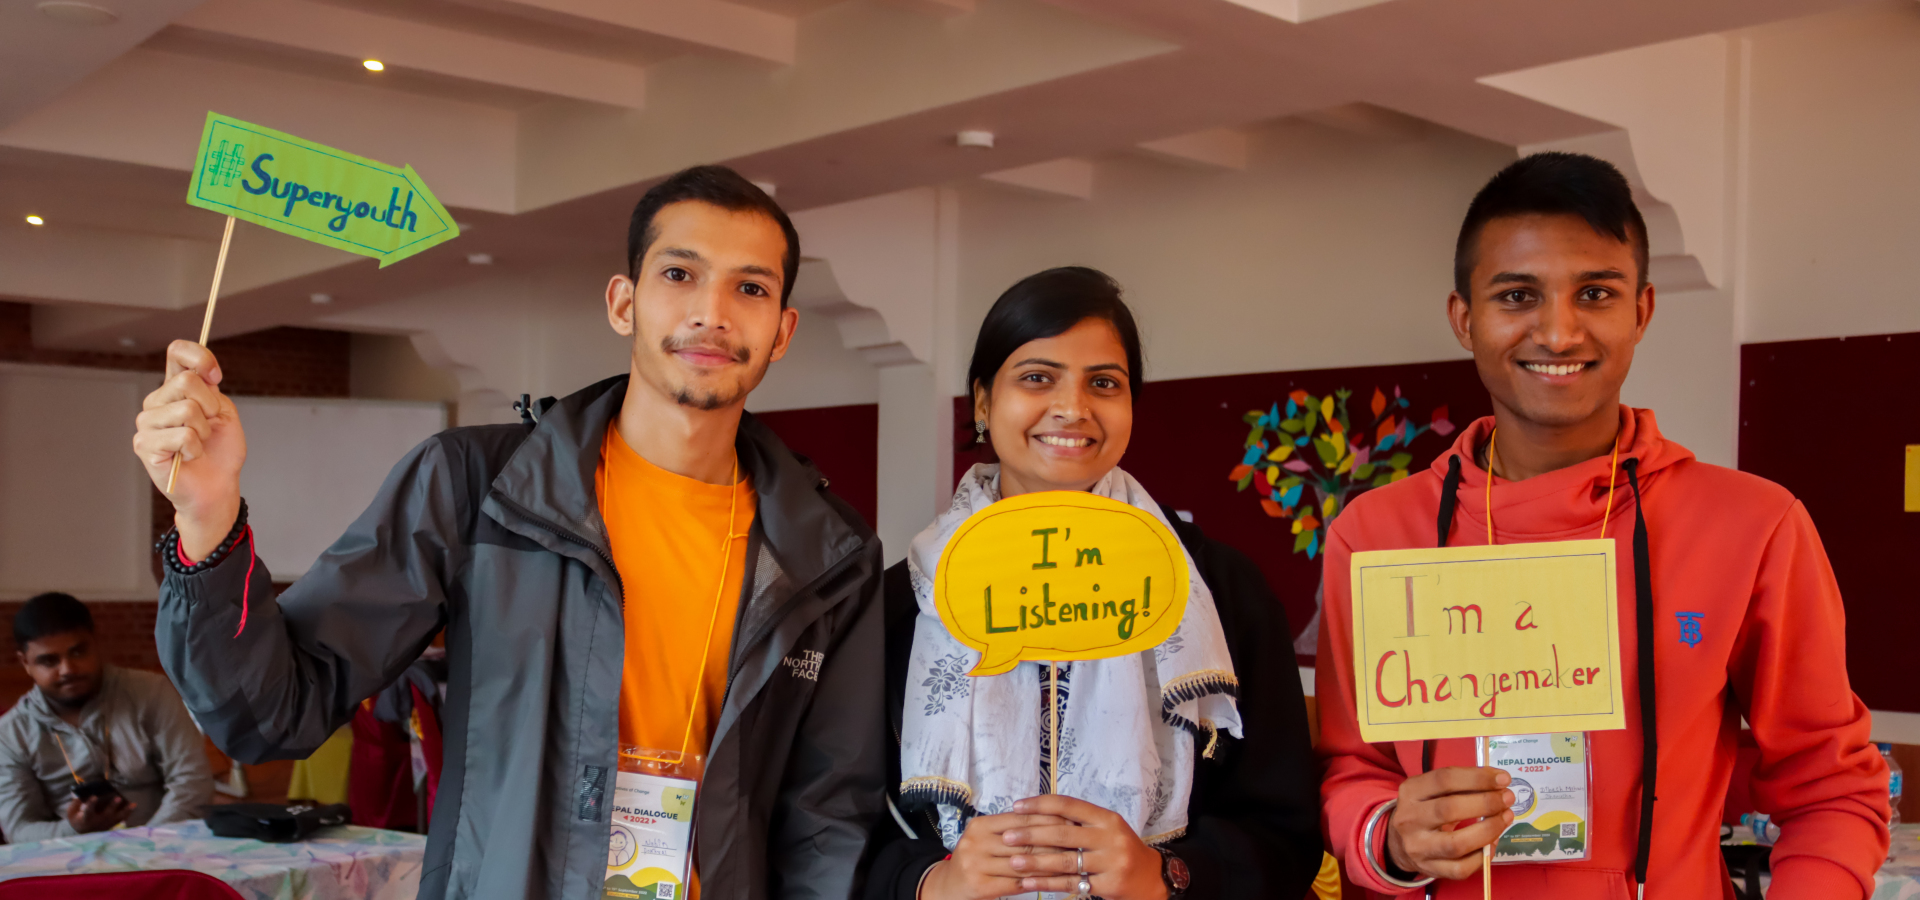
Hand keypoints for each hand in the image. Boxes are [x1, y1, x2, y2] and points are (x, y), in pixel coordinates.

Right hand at [65, 794, 132, 833]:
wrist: (83, 832)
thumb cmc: (77, 819)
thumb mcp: (71, 812)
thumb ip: (75, 803)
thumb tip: (78, 793)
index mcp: (86, 819)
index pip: (88, 811)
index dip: (91, 804)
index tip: (94, 796)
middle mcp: (97, 822)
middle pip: (106, 815)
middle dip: (112, 806)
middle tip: (118, 798)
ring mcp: (106, 825)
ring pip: (117, 818)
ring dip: (125, 811)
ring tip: (133, 804)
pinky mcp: (111, 825)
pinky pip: (121, 820)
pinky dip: (127, 814)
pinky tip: (133, 807)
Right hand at [133, 341, 245, 559]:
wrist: (218, 486)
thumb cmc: (220, 450)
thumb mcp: (223, 411)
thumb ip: (209, 388)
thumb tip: (199, 373)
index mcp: (175, 388)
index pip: (177, 352)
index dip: (199, 356)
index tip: (216, 376)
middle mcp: (156, 401)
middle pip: (186, 381)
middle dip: (210, 406)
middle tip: (209, 426)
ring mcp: (147, 423)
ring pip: (186, 409)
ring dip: (203, 431)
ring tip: (199, 444)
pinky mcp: (144, 445)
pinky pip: (182, 436)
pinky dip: (196, 449)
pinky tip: (189, 457)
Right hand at [920, 811, 1071, 899]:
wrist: (948, 887)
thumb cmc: (975, 860)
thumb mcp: (986, 838)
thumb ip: (1011, 829)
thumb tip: (1053, 818)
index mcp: (980, 825)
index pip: (1021, 819)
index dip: (1048, 820)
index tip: (1071, 821)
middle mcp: (976, 842)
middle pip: (1024, 841)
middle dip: (1054, 842)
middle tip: (1078, 843)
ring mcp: (976, 864)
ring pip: (1023, 863)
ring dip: (1050, 864)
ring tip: (1072, 863)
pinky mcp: (980, 886)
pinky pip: (1016, 883)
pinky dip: (1038, 882)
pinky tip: (1054, 882)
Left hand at [1001, 794, 1167, 899]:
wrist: (1151, 878)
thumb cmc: (1120, 850)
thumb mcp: (1107, 829)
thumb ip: (1080, 822)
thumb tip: (1038, 813)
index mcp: (1107, 818)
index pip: (1069, 806)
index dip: (1040, 804)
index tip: (1017, 806)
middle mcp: (1110, 838)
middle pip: (1063, 834)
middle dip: (1032, 835)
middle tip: (1007, 836)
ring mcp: (1111, 862)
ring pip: (1065, 861)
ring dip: (1035, 862)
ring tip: (1013, 861)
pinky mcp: (1109, 885)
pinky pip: (1071, 884)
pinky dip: (1047, 883)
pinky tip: (1028, 882)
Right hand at [1386, 766, 1513, 879]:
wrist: (1400, 843)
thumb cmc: (1426, 810)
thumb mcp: (1432, 791)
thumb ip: (1461, 785)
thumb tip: (1498, 784)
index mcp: (1410, 792)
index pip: (1444, 780)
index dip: (1477, 778)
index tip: (1503, 779)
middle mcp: (1409, 820)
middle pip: (1449, 809)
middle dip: (1486, 803)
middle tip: (1507, 798)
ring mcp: (1418, 848)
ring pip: (1457, 843)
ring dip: (1489, 829)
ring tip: (1506, 817)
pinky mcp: (1430, 869)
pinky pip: (1462, 868)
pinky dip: (1483, 855)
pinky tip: (1493, 842)